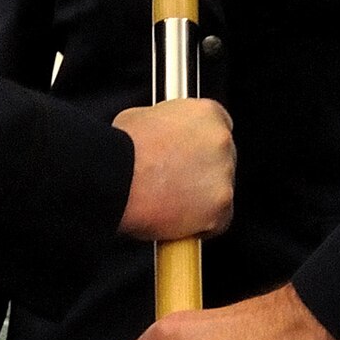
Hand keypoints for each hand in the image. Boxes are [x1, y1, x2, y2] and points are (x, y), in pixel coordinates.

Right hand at [114, 99, 234, 241]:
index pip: (218, 127)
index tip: (190, 156)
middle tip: (177, 181)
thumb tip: (162, 136)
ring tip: (172, 203)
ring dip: (202, 199)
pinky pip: (217, 221)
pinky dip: (201, 225)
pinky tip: (178, 221)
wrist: (116, 177)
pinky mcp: (220, 208)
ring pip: (221, 191)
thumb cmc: (123, 148)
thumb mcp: (144, 116)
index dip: (201, 145)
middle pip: (222, 160)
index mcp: (207, 114)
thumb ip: (167, 124)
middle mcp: (221, 141)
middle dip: (203, 172)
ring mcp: (223, 175)